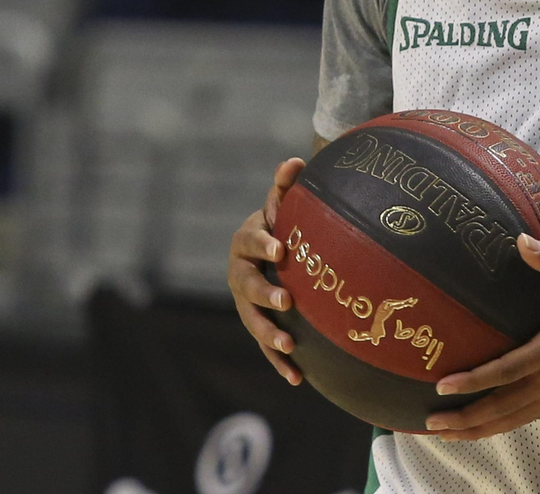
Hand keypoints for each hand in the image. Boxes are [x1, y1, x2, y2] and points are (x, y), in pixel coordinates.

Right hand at [228, 157, 306, 385]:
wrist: (273, 251)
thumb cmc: (282, 225)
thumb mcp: (281, 206)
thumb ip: (286, 186)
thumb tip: (295, 161)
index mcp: (246, 242)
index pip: (251, 241)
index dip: (263, 244)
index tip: (281, 249)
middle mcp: (240, 274)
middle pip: (248, 285)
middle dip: (265, 293)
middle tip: (286, 300)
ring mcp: (247, 303)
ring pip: (253, 320)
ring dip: (270, 334)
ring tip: (289, 344)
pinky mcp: (260, 325)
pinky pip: (266, 346)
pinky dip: (280, 362)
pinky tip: (298, 378)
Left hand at [424, 234, 539, 439]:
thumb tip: (519, 240)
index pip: (508, 370)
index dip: (475, 381)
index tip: (443, 386)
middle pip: (505, 407)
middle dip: (467, 418)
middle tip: (430, 423)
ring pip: (514, 418)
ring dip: (479, 428)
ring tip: (445, 433)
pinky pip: (526, 415)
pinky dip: (500, 424)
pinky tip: (480, 426)